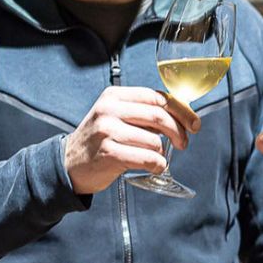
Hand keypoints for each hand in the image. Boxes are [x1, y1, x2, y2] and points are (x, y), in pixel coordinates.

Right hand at [65, 86, 198, 194]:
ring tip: (155, 157)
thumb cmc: (100, 141)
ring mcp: (107, 131)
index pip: (157, 97)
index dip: (181, 110)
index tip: (194, 124)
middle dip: (178, 131)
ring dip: (162, 153)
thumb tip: (181, 115)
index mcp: (114, 96)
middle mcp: (109, 109)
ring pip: (154, 140)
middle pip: (159, 115)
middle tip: (183, 143)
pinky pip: (147, 158)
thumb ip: (143, 113)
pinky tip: (154, 166)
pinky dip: (157, 165)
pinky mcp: (108, 153)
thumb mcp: (116, 117)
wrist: (69, 164)